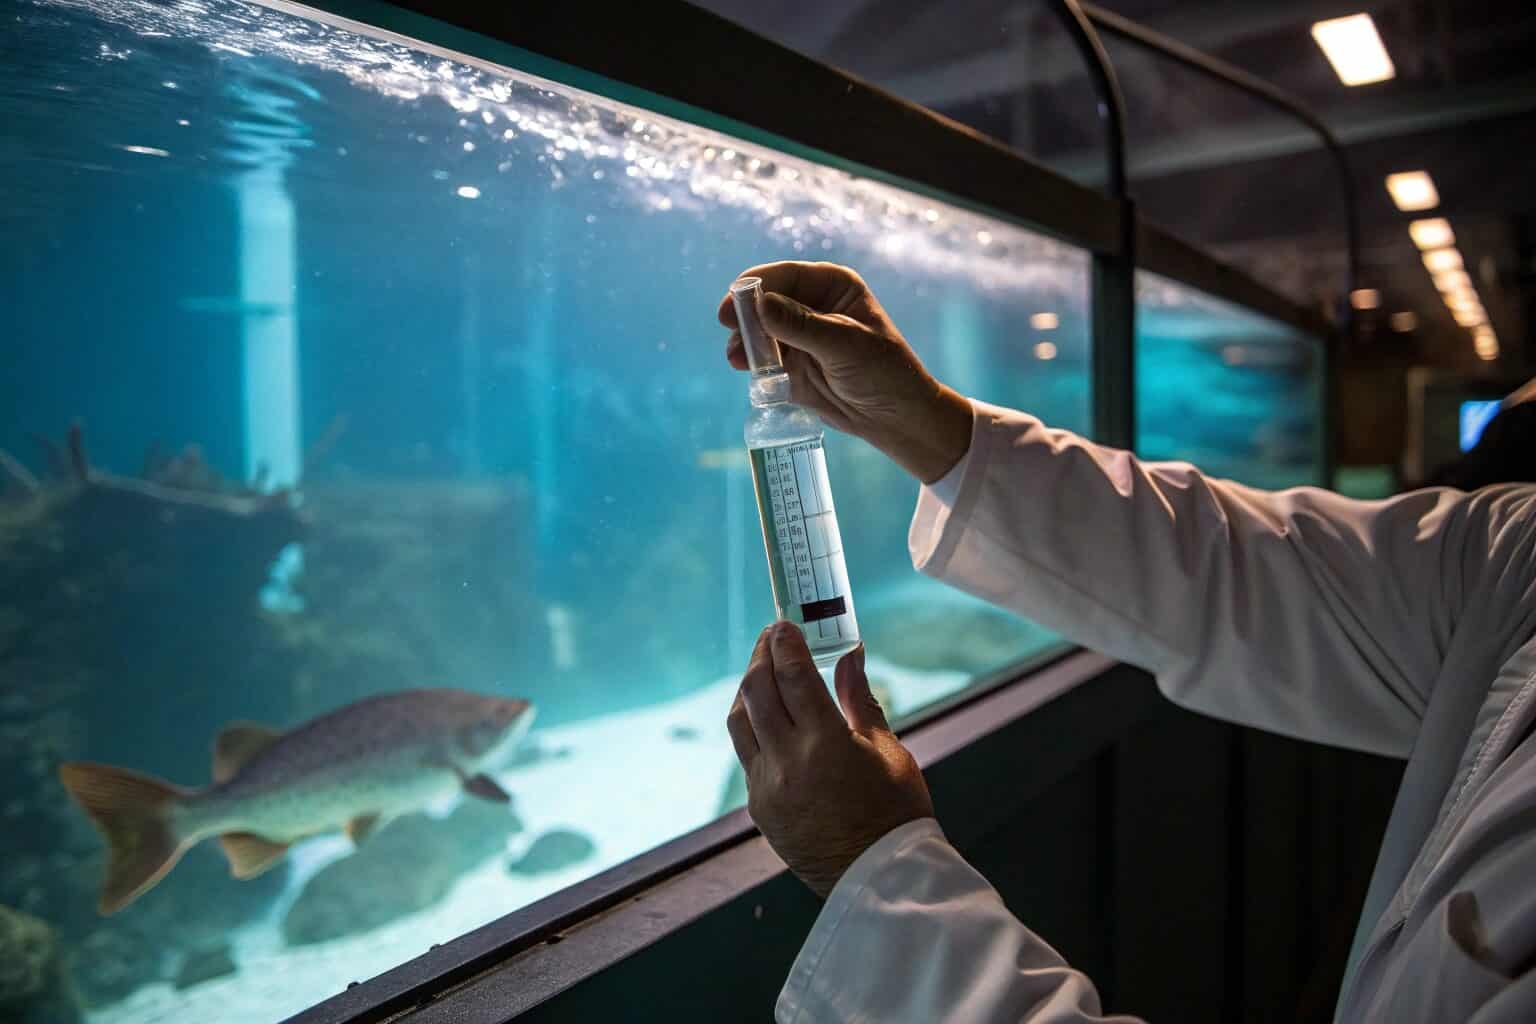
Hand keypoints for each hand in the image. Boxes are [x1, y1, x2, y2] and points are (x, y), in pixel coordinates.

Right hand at [718, 261, 972, 483]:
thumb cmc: (884, 372)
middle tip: (732, 335)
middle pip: (764, 301)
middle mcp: (811, 305)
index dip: (754, 287)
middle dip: (745, 318)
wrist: (896, 418)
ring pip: (758, 332)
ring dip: (745, 344)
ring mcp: (798, 336)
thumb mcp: (845, 345)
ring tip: (740, 362)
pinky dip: (752, 364)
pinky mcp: (790, 365)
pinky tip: (750, 373)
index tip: (732, 308)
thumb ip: (802, 325)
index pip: (784, 276)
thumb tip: (761, 305)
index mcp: (831, 285)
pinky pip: (762, 359)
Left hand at [726, 622, 934, 898]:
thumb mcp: (889, 751)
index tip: (784, 623)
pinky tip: (766, 715)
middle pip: (757, 690)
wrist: (879, 879)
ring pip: (739, 720)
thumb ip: (860, 699)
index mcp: (826, 744)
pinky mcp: (759, 807)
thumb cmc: (897, 813)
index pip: (793, 676)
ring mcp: (767, 786)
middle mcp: (788, 761)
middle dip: (761, 656)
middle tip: (771, 637)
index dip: (785, 643)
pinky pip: (746, 754)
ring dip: (748, 689)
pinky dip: (752, 725)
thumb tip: (850, 653)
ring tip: (763, 671)